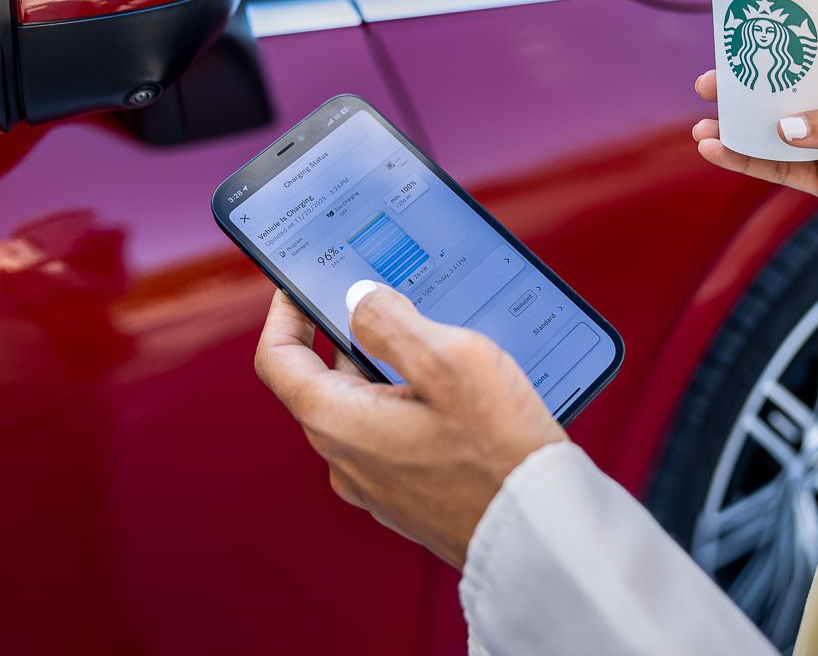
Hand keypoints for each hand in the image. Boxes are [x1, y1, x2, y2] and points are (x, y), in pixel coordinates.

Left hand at [254, 283, 566, 568]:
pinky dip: (412, 406)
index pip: (278, 359)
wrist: (540, 532)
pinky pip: (394, 437)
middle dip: (352, 337)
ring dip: (389, 371)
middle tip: (393, 302)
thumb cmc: (499, 449)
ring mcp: (377, 485)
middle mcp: (346, 460)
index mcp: (338, 422)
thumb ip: (390, 322)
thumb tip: (358, 300)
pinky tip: (458, 396)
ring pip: (364, 408)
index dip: (285, 312)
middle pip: (325, 380)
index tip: (302, 284)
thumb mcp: (447, 360)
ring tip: (441, 347)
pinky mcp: (409, 498)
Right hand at [693, 57, 817, 225]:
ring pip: (772, 138)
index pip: (806, 63)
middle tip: (707, 90)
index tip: (735, 56)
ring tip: (702, 133)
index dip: (770, 59)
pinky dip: (749, 164)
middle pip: (780, 99)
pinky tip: (720, 154)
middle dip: (742, 96)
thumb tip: (786, 129)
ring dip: (736, 134)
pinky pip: (780, 171)